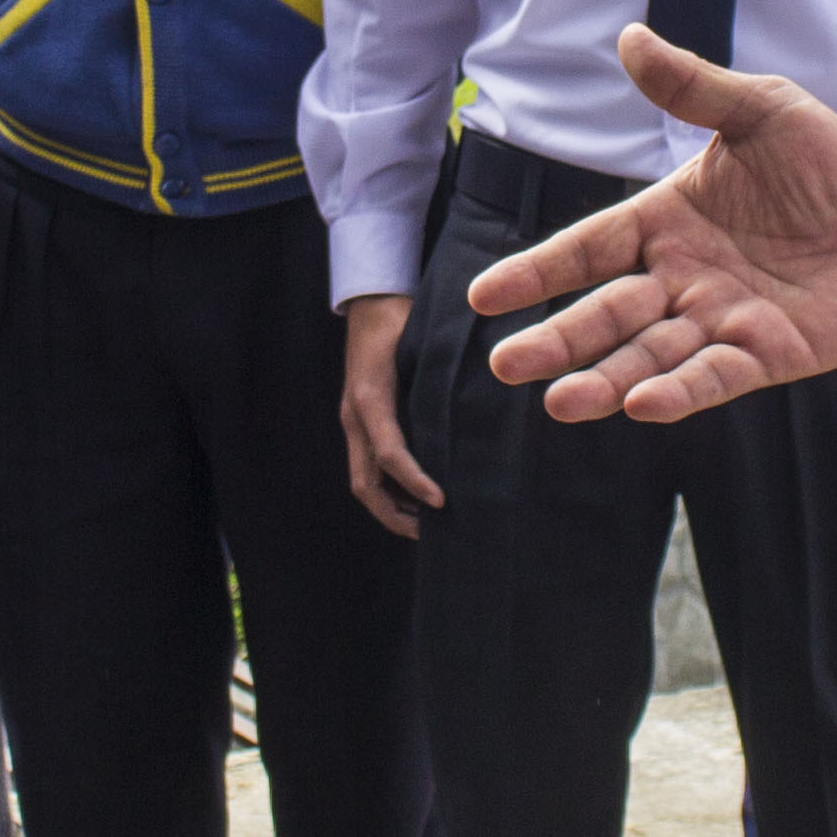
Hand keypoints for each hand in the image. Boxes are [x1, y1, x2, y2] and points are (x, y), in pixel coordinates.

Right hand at [338, 294, 442, 538]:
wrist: (371, 302)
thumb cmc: (402, 318)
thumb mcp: (423, 342)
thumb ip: (441, 377)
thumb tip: (483, 410)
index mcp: (370, 397)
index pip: (389, 455)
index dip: (415, 482)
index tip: (442, 502)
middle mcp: (355, 415)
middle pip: (365, 483)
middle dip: (394, 515)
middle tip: (431, 534)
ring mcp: (353, 420)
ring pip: (363, 480)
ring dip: (391, 507)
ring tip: (427, 524)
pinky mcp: (359, 421)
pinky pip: (368, 466)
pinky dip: (390, 488)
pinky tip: (418, 496)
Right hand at [474, 27, 836, 423]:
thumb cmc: (827, 160)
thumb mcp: (759, 110)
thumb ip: (694, 86)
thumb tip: (630, 37)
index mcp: (667, 221)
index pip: (588, 249)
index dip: (537, 273)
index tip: (484, 297)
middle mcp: (682, 277)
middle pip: (607, 314)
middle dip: (557, 341)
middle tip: (507, 365)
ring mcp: (720, 320)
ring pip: (649, 355)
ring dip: (605, 379)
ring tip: (562, 401)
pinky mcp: (766, 354)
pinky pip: (714, 378)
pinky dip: (679, 393)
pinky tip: (642, 406)